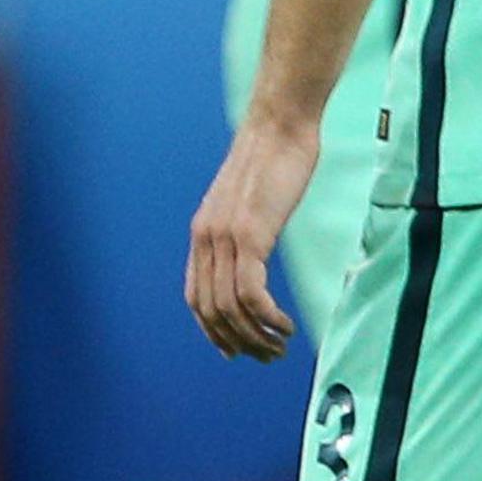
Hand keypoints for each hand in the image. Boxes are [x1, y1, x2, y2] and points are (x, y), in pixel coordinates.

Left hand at [186, 114, 316, 360]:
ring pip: (231, 308)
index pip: (196, 297)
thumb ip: (244, 229)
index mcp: (203, 232)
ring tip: (281, 347)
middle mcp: (207, 238)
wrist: (281, 124)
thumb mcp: (250, 201)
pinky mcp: (250, 235)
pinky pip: (252, 294)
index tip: (237, 351)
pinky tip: (286, 325)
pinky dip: (268, 318)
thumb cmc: (274, 157)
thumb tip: (255, 252)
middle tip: (269, 356)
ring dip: (257, 336)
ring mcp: (225, 237)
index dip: (213, 331)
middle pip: (212, 311)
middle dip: (239, 342)